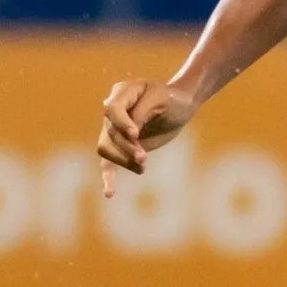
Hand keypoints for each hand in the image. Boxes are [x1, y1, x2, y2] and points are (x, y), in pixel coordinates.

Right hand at [96, 77, 193, 196]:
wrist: (179, 107)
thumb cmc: (172, 99)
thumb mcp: (163, 99)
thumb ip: (143, 112)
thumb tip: (130, 133)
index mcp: (122, 93)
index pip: (112, 109)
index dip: (121, 123)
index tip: (136, 134)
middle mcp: (112, 111)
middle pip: (110, 133)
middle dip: (126, 147)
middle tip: (144, 158)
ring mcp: (113, 129)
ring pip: (107, 149)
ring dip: (123, 160)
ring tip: (142, 167)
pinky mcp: (120, 146)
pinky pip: (108, 163)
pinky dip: (108, 177)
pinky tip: (110, 193)